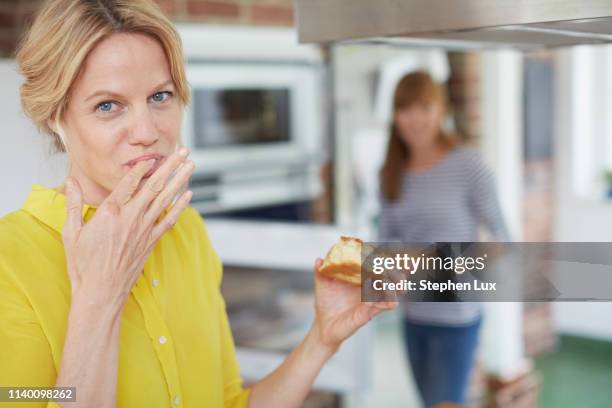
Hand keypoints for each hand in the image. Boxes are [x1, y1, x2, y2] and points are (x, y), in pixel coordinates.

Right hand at [61, 148, 194, 308]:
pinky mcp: (151, 242)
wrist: (101, 293)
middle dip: (170, 166)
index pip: (128, 183)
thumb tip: (70, 182)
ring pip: (165, 199)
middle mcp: (130, 218)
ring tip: (191, 165)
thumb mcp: (72, 233)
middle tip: (183, 151)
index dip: (141, 167)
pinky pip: (170, 220)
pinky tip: (189, 194)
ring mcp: (143, 230)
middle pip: (154, 186)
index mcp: (109, 213)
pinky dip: (180, 207)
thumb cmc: (83, 265)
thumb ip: (73, 205)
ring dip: (179, 180)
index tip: (152, 155)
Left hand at [312, 258, 396, 351]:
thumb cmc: (327, 303)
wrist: (323, 325)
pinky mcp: (367, 314)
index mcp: (362, 278)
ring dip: (395, 288)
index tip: (400, 252)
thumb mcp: (323, 284)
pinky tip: (382, 297)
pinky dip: (383, 301)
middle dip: (400, 272)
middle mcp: (370, 289)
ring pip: (391, 294)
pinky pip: (380, 307)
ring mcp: (371, 302)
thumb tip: (319, 260)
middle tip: (407, 266)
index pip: (379, 267)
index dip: (391, 260)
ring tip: (395, 283)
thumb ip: (321, 272)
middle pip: (392, 279)